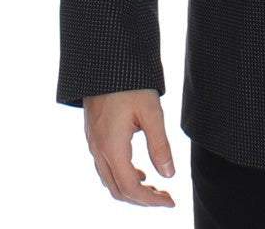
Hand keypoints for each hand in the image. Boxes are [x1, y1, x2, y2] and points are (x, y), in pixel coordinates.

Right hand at [83, 88, 175, 206]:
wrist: (105, 62)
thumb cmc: (131, 84)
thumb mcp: (152, 112)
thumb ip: (160, 145)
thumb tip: (169, 174)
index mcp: (112, 147)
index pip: (131, 188)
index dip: (151, 200)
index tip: (171, 201)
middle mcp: (98, 150)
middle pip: (118, 190)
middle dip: (142, 199)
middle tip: (166, 197)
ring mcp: (93, 144)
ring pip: (109, 181)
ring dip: (132, 190)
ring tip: (155, 188)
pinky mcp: (94, 136)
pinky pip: (105, 168)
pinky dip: (122, 176)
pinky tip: (139, 171)